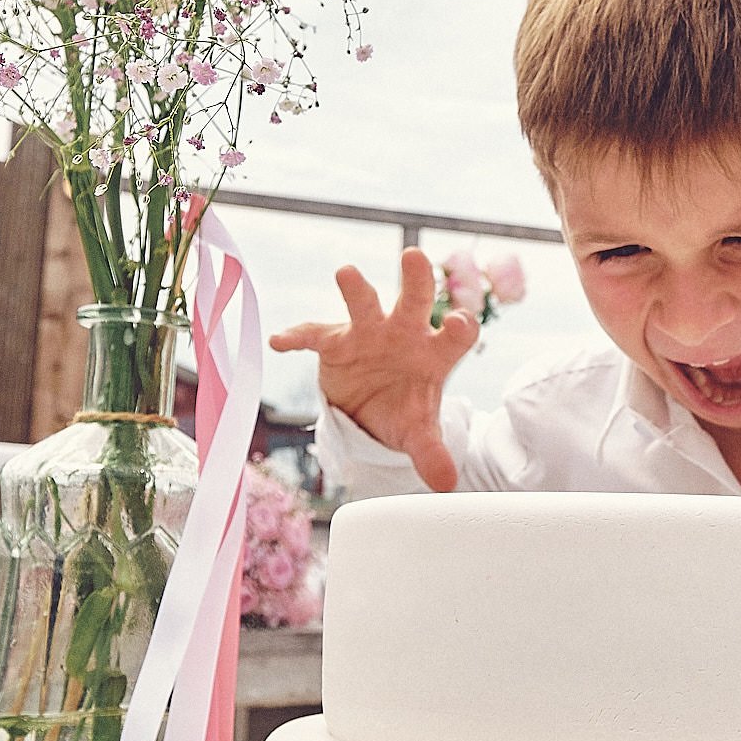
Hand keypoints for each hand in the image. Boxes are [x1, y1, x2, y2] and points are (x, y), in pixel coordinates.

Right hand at [267, 247, 479, 491]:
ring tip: (346, 272)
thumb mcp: (417, 432)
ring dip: (356, 288)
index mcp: (434, 351)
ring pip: (364, 303)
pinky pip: (313, 334)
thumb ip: (431, 452)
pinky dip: (297, 337)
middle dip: (416, 279)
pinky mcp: (334, 341)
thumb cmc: (403, 410)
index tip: (458, 324)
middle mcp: (404, 332)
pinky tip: (280, 343)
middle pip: (414, 299)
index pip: (457, 332)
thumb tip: (447, 483)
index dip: (460, 327)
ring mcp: (368, 332)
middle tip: (414, 256)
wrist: (368, 408)